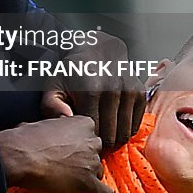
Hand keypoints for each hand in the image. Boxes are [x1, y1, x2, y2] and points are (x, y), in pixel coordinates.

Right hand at [0, 115, 112, 192]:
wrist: (19, 156)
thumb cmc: (25, 138)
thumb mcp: (46, 122)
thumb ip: (59, 127)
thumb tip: (53, 131)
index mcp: (83, 123)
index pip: (91, 135)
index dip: (79, 144)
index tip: (69, 151)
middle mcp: (91, 141)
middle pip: (96, 153)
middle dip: (85, 160)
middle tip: (68, 167)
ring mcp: (91, 162)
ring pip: (99, 173)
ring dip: (88, 178)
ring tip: (71, 183)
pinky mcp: (87, 183)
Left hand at [42, 32, 145, 149]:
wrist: (96, 50)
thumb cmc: (72, 72)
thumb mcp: (54, 86)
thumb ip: (52, 106)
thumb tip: (66, 120)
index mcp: (90, 90)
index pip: (94, 131)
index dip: (86, 140)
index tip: (80, 138)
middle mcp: (113, 89)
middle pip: (111, 136)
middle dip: (101, 143)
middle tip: (92, 138)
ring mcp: (129, 90)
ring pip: (124, 133)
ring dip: (114, 137)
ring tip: (102, 130)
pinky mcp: (139, 92)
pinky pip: (135, 125)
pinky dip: (125, 129)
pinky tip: (113, 122)